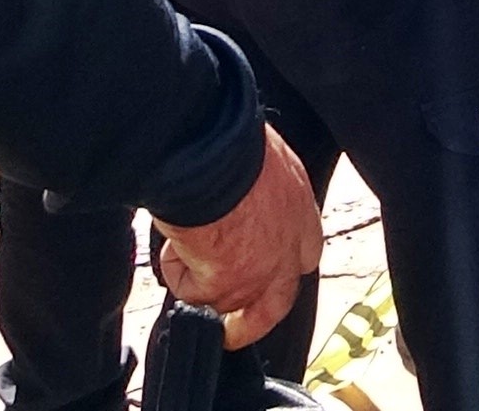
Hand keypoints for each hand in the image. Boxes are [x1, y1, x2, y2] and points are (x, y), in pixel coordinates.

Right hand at [155, 126, 320, 347]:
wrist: (214, 157)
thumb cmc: (234, 146)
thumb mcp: (264, 163)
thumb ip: (260, 193)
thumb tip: (240, 197)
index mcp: (301, 212)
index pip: (304, 254)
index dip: (280, 267)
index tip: (262, 272)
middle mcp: (288, 250)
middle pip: (276, 305)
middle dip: (252, 322)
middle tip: (232, 333)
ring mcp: (259, 273)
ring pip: (222, 300)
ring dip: (195, 278)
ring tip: (181, 238)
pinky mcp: (226, 286)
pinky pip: (189, 292)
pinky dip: (174, 269)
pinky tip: (175, 239)